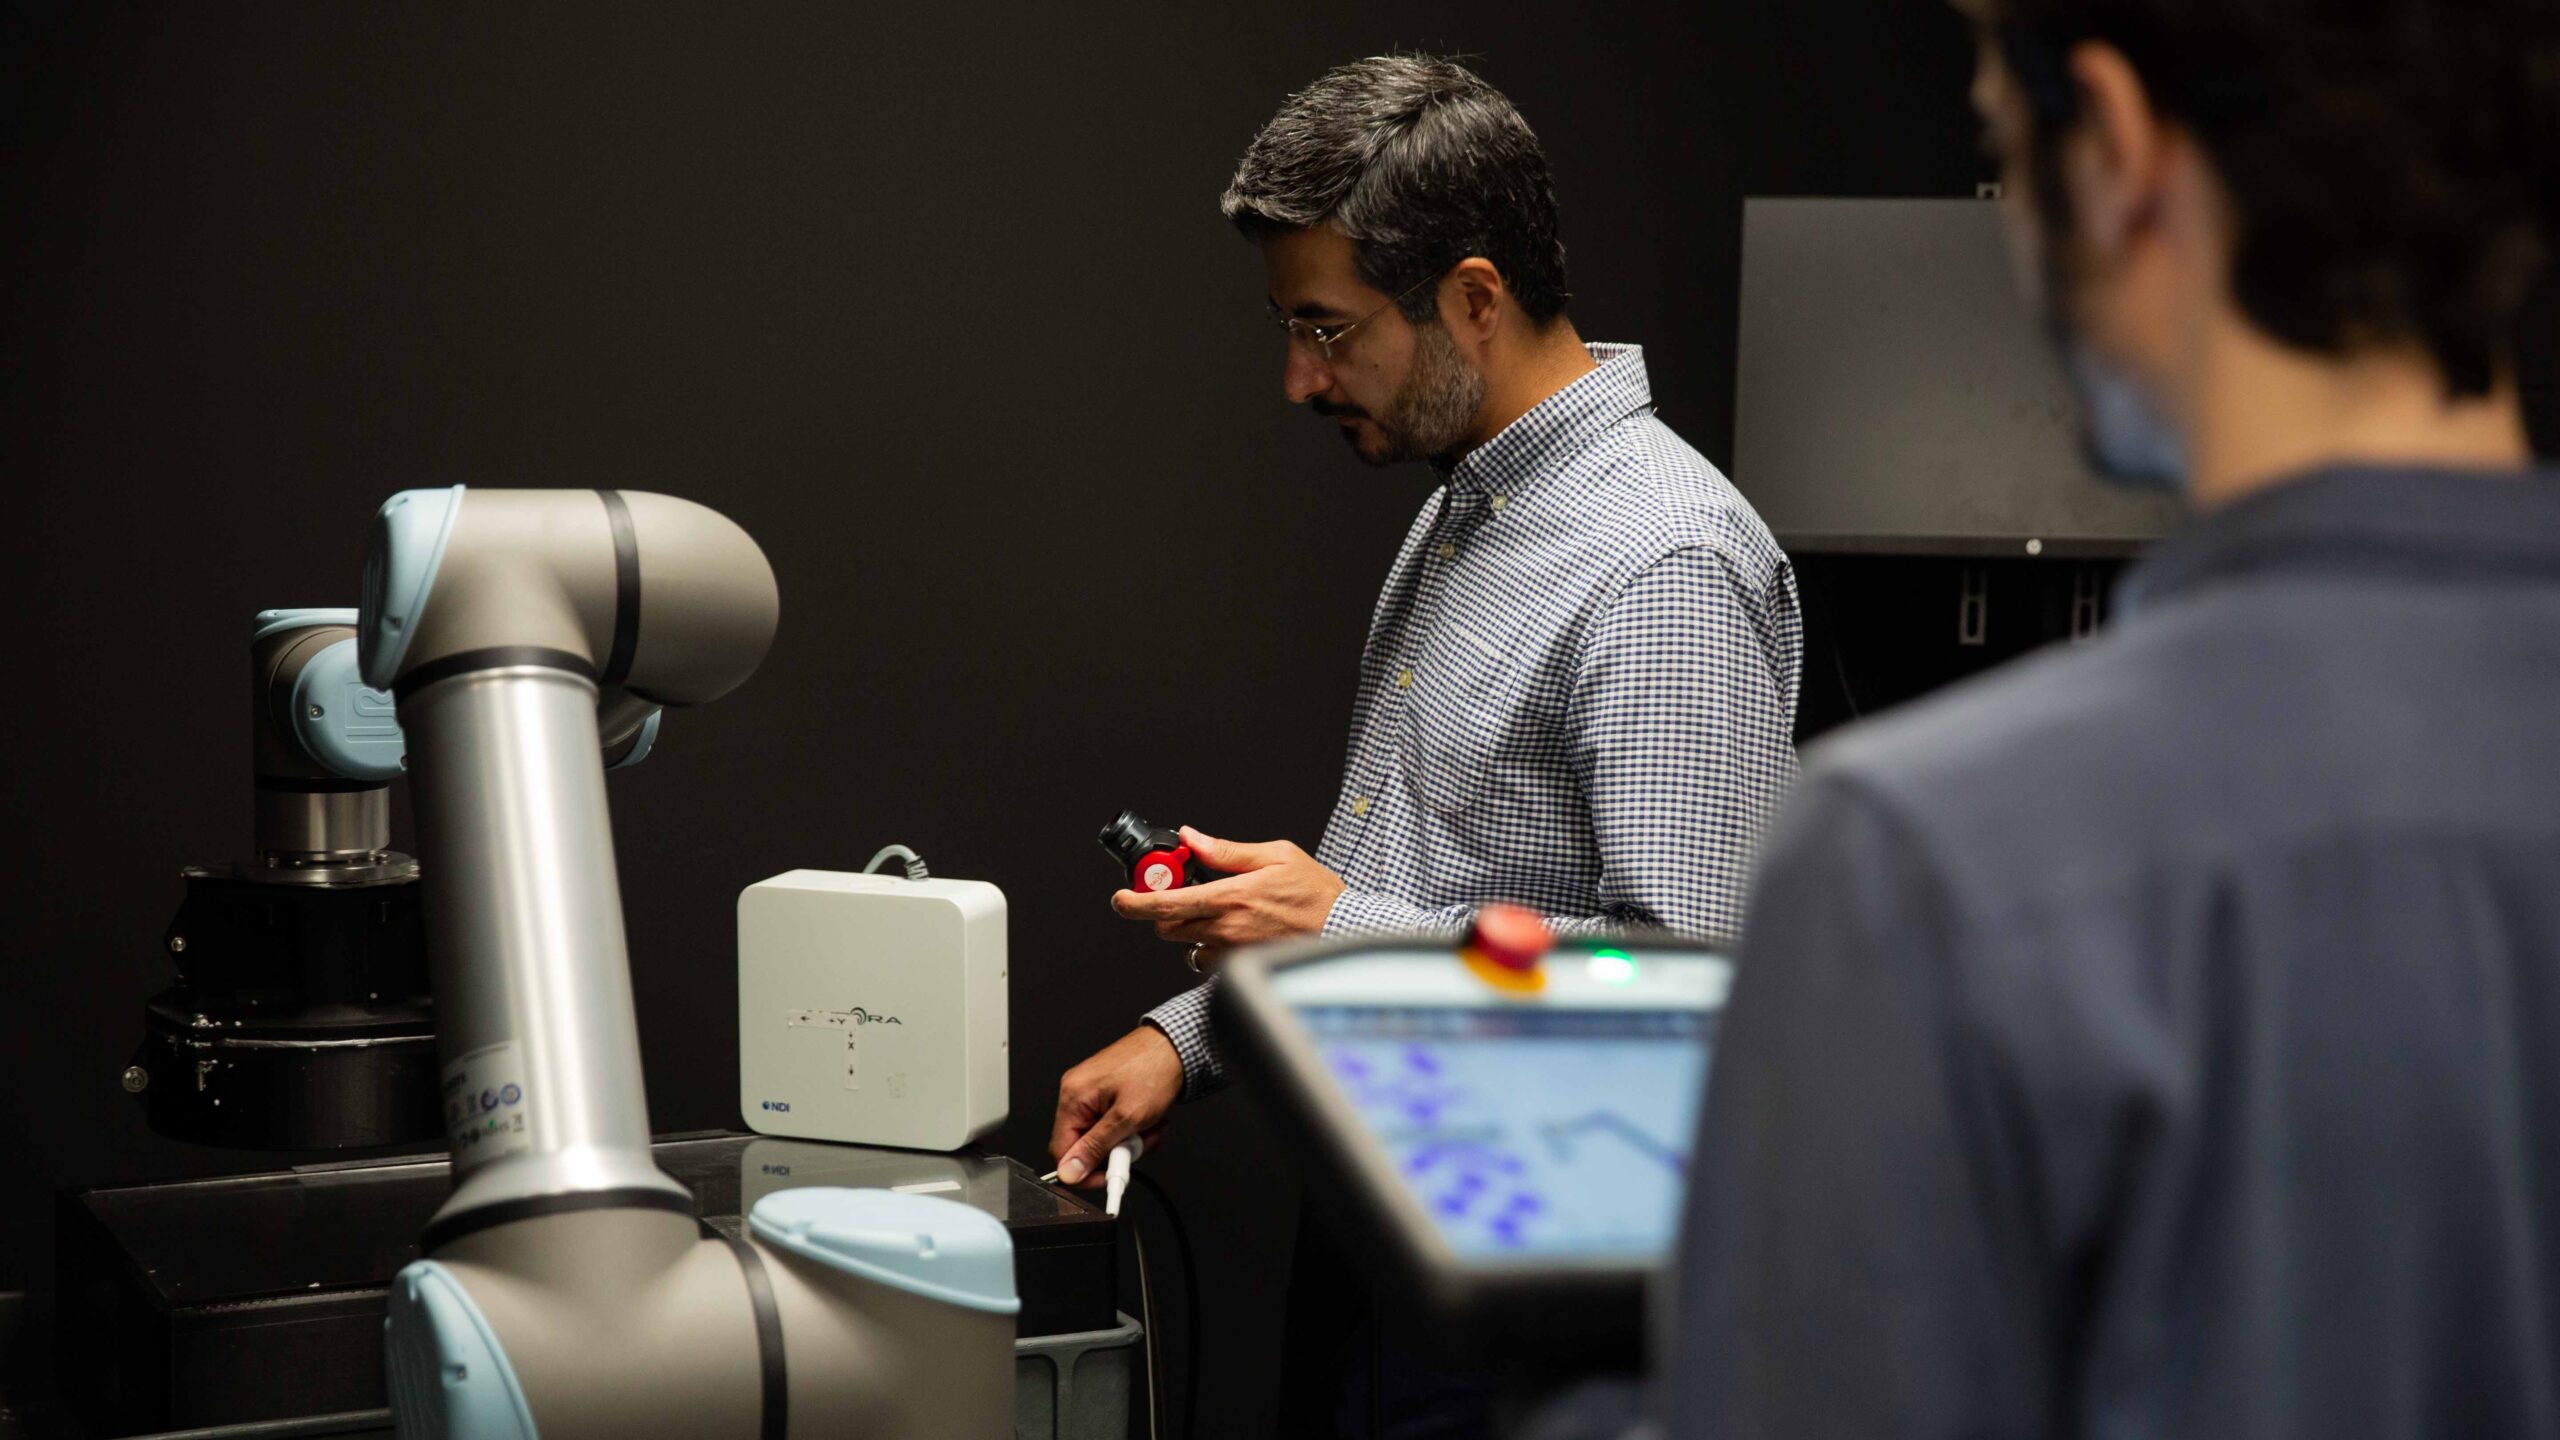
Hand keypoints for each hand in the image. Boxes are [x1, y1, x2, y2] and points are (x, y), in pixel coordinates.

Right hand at [1050, 1024, 1182, 1187]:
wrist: (1175, 1045)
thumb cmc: (1154, 1070)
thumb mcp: (1127, 1118)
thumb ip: (1096, 1148)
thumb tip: (1070, 1172)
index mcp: (1073, 1097)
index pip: (1061, 1151)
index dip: (1085, 1170)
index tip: (1109, 1175)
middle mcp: (1076, 1093)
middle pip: (1084, 1145)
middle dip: (1115, 1151)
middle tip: (1138, 1144)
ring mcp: (1091, 1092)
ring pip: (1101, 1136)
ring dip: (1129, 1140)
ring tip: (1149, 1128)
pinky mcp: (1105, 1092)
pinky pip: (1110, 1123)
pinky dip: (1131, 1127)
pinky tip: (1148, 1119)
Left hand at [1110, 827, 1346, 947]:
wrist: (1342, 929)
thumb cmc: (1315, 893)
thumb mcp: (1274, 855)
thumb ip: (1225, 850)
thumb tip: (1190, 837)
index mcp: (1230, 896)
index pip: (1166, 904)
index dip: (1134, 903)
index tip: (1121, 899)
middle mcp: (1226, 928)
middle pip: (1167, 927)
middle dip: (1165, 910)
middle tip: (1182, 893)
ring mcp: (1232, 951)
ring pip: (1185, 944)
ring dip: (1188, 929)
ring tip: (1213, 911)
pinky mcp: (1239, 966)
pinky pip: (1206, 959)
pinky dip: (1207, 945)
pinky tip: (1227, 930)